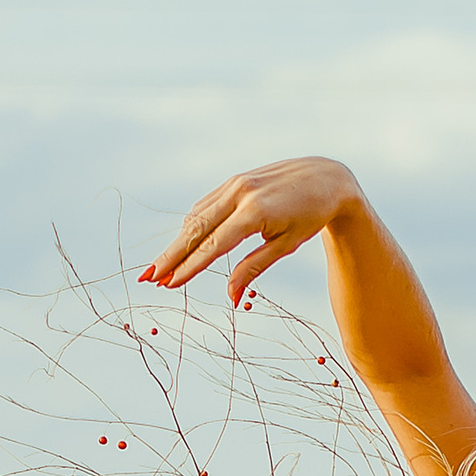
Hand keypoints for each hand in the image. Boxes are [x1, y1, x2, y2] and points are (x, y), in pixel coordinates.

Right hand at [143, 157, 365, 304]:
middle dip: (170, 255)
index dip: (188, 267)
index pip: (212, 245)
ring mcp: (235, 184)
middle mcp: (240, 193)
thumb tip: (231, 299)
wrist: (327, 177)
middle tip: (148, 277)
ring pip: (197, 216)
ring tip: (160, 267)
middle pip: (195, 229)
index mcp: (254, 212)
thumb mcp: (285, 246)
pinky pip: (206, 205)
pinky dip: (192, 225)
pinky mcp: (235, 181)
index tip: (168, 284)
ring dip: (177, 242)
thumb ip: (254, 269)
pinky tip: (183, 243)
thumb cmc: (310, 216)